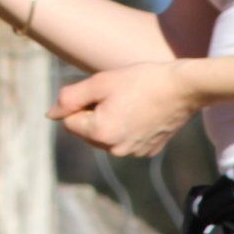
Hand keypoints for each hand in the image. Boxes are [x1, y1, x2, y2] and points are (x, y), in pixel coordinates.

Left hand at [48, 62, 196, 157]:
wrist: (183, 88)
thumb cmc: (140, 80)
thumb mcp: (100, 82)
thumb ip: (70, 98)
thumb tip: (50, 114)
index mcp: (101, 133)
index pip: (70, 122)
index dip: (80, 103)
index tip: (101, 91)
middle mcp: (116, 150)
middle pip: (87, 132)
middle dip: (93, 113)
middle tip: (116, 94)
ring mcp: (134, 153)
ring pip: (106, 135)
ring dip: (110, 119)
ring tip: (131, 101)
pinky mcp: (149, 151)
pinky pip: (126, 139)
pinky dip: (128, 126)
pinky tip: (143, 110)